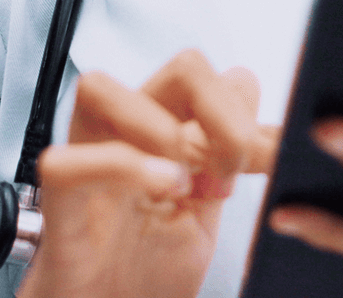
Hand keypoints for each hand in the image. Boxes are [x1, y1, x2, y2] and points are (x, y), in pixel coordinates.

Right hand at [18, 49, 279, 297]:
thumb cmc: (147, 274)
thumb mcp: (207, 211)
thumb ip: (235, 162)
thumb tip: (281, 128)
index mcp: (164, 128)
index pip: (216, 75)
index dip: (247, 112)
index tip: (261, 163)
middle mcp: (125, 133)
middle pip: (182, 67)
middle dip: (223, 112)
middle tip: (230, 172)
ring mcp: (87, 165)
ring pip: (101, 87)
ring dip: (162, 129)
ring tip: (185, 183)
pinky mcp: (60, 211)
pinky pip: (65, 162)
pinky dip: (123, 166)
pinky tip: (159, 192)